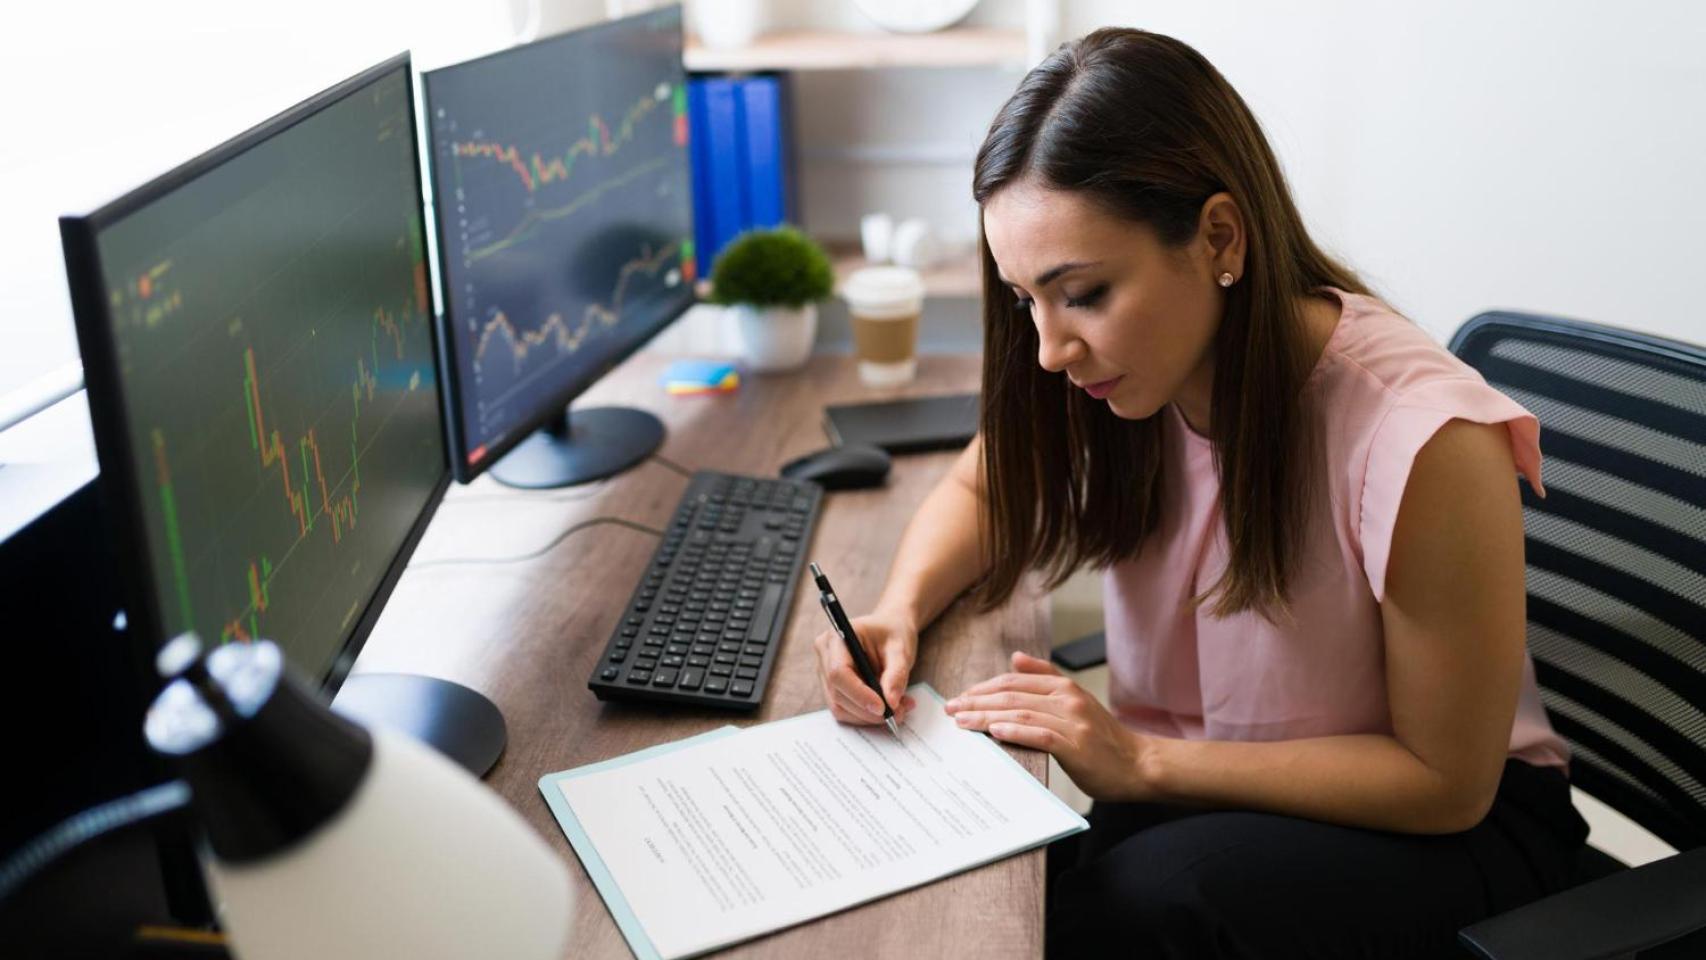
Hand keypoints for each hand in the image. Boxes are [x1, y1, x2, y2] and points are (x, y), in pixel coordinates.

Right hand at [812, 608, 918, 726]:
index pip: (839, 672)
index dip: (859, 694)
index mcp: (837, 637)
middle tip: (898, 713)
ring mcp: (825, 672)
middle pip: (837, 692)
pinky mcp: (832, 686)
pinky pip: (844, 709)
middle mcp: (825, 654)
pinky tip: (886, 709)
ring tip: (898, 710)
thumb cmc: (893, 633)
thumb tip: (891, 702)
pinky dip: (865, 715)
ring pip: (839, 706)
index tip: (883, 707)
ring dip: (868, 716)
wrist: (890, 628)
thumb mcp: (901, 649)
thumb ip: (896, 674)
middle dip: (867, 710)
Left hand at [945, 651, 1155, 801]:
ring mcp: (1073, 721)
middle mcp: (1067, 699)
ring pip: (1020, 713)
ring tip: (962, 721)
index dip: (983, 688)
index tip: (959, 697)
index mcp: (1064, 687)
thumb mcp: (1076, 700)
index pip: (1014, 681)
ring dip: (986, 716)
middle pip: (1012, 695)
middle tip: (951, 709)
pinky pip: (1039, 734)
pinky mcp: (1076, 745)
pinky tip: (994, 731)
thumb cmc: (1104, 738)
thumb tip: (1015, 658)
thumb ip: (1046, 677)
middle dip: (976, 701)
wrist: (1139, 764)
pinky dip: (1015, 731)